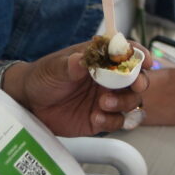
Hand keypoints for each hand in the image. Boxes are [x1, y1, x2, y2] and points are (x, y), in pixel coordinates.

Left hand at [4, 42, 150, 136]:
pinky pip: (117, 121)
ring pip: (131, 101)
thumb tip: (80, 60)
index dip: (139, 55)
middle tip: (135, 85)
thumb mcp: (54, 68)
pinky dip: (112, 120)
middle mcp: (108, 78)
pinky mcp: (100, 118)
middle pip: (137, 78)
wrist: (29, 104)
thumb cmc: (43, 77)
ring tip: (104, 104)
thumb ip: (70, 65)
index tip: (145, 60)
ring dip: (123, 102)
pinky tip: (96, 118)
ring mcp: (106, 98)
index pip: (126, 53)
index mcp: (100, 59)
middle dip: (140, 82)